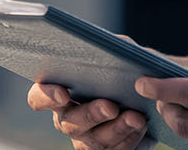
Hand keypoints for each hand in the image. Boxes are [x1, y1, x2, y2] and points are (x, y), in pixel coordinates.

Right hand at [27, 51, 187, 149]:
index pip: (38, 98)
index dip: (46, 96)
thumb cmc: (124, 70)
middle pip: (69, 123)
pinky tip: (143, 127)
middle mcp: (68, 119)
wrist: (149, 95)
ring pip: (94, 142)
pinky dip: (131, 140)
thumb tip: (109, 46)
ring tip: (137, 118)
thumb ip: (109, 48)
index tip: (63, 92)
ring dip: (117, 130)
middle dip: (91, 114)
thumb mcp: (117, 55)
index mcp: (60, 93)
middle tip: (111, 106)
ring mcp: (86, 140)